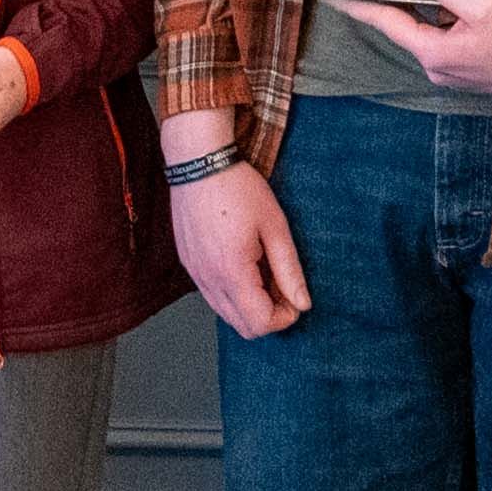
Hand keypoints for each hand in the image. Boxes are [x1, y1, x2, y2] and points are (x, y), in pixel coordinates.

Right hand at [168, 141, 310, 337]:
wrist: (198, 162)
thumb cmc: (237, 188)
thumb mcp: (275, 226)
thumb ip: (289, 270)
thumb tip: (303, 303)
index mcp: (232, 271)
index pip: (260, 324)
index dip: (284, 318)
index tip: (295, 297)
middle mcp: (208, 279)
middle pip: (242, 327)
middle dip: (268, 316)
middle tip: (282, 287)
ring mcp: (194, 273)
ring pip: (226, 314)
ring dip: (250, 305)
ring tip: (264, 272)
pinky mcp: (188, 265)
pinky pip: (212, 295)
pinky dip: (232, 293)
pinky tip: (244, 264)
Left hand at [327, 0, 491, 101]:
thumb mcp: (486, 6)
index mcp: (435, 53)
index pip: (387, 23)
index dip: (358, 6)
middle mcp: (438, 66)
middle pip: (409, 25)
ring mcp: (455, 71)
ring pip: (432, 29)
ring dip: (434, 8)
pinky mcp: (471, 68)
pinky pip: (451, 37)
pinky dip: (452, 19)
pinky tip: (467, 3)